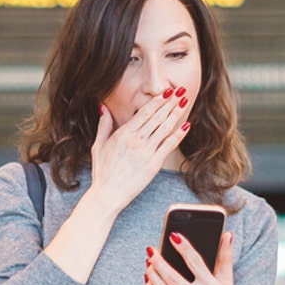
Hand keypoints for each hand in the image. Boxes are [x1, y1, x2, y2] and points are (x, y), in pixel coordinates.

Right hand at [90, 91, 190, 210]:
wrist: (108, 194)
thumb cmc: (102, 171)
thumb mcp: (98, 145)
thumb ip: (103, 125)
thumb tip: (103, 107)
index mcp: (123, 134)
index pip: (145, 112)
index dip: (158, 100)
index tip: (167, 92)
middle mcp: (136, 140)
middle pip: (158, 117)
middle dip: (170, 102)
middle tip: (181, 91)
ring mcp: (146, 152)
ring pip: (165, 128)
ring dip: (176, 113)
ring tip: (185, 102)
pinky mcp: (154, 164)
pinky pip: (169, 145)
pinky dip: (179, 134)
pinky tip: (186, 125)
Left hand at [144, 230, 243, 284]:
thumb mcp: (227, 280)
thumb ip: (226, 257)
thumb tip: (227, 235)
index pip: (196, 264)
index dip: (184, 248)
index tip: (173, 236)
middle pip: (173, 278)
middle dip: (159, 262)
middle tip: (151, 250)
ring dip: (152, 274)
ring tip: (149, 262)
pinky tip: (149, 277)